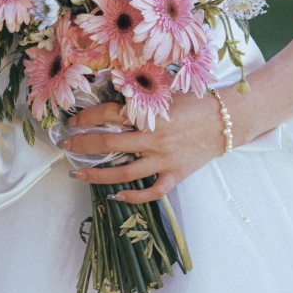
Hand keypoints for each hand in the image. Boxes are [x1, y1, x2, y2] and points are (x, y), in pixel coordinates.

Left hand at [61, 93, 226, 203]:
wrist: (227, 120)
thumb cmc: (195, 103)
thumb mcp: (165, 95)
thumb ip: (140, 99)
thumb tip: (111, 99)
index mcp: (149, 115)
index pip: (108, 114)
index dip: (86, 118)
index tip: (72, 122)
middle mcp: (153, 138)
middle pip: (109, 144)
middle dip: (83, 144)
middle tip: (66, 145)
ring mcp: (164, 159)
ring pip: (124, 173)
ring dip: (98, 174)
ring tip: (79, 174)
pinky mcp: (176, 175)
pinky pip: (152, 192)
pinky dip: (134, 197)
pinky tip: (117, 196)